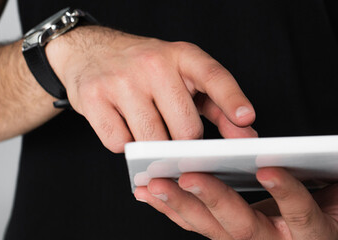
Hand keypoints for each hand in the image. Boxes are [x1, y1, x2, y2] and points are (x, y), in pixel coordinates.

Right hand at [46, 26, 256, 151]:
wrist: (90, 51)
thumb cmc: (146, 71)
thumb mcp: (185, 77)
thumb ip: (219, 107)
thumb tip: (247, 137)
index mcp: (182, 55)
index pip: (214, 77)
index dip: (232, 99)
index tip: (246, 118)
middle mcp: (153, 63)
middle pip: (185, 128)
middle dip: (183, 141)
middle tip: (173, 131)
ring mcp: (121, 80)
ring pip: (152, 141)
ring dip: (153, 145)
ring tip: (147, 125)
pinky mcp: (93, 98)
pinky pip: (120, 144)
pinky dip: (125, 144)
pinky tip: (122, 124)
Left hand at [134, 159, 337, 239]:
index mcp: (316, 237)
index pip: (301, 219)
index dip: (287, 195)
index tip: (269, 167)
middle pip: (244, 229)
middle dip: (216, 203)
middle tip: (191, 176)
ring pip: (212, 230)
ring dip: (183, 207)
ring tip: (157, 184)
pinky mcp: (230, 234)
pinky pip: (198, 225)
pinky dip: (175, 209)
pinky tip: (151, 191)